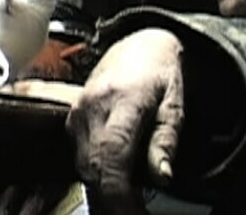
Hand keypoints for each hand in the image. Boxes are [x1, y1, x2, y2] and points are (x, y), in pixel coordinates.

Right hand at [66, 28, 184, 213]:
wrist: (139, 47)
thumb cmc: (160, 73)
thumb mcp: (174, 104)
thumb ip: (166, 140)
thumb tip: (162, 176)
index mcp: (121, 99)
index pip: (111, 154)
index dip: (118, 192)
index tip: (132, 213)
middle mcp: (90, 107)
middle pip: (92, 167)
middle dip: (111, 201)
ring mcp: (76, 115)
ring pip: (82, 168)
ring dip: (102, 193)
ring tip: (127, 208)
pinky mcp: (71, 122)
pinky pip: (79, 160)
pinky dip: (95, 180)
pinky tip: (113, 192)